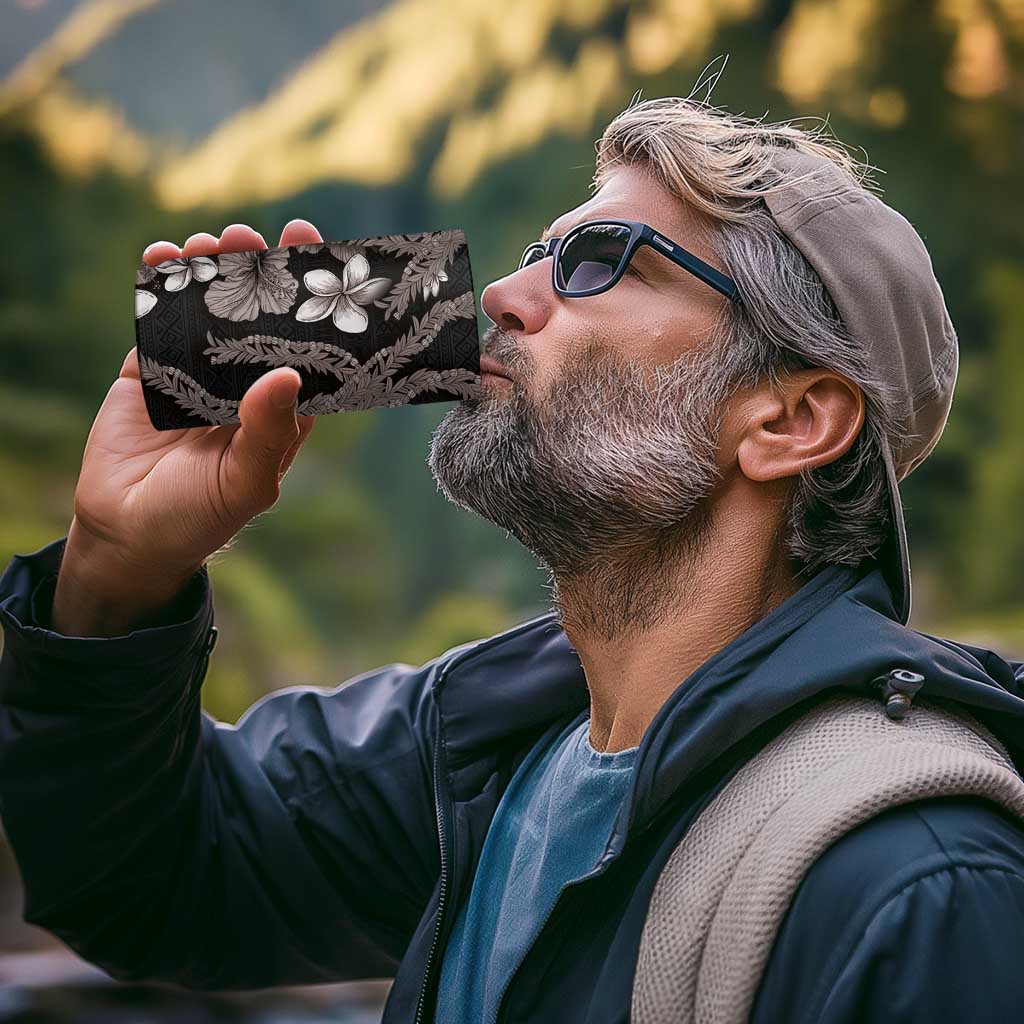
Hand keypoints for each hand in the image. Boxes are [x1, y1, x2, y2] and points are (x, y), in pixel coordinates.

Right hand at [53, 220, 321, 634]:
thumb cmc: (199, 517)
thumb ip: (268, 433)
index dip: (311, 304)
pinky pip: (158, 320)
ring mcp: (197, 373)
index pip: (305, 346)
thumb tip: (288, 375)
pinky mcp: (151, 370)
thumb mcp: (245, 483)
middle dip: (258, 273)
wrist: (127, 534)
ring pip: (209, 310)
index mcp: (281, 409)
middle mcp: (244, 384)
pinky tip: (163, 256)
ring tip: (210, 242)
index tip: (317, 258)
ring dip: (211, 271)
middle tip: (253, 236)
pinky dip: (159, 286)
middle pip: (258, 317)